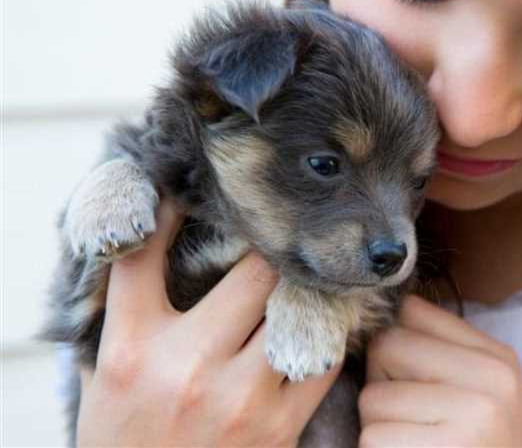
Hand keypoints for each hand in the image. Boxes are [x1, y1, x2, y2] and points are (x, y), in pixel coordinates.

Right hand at [76, 197, 341, 446]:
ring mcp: (238, 398)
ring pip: (296, 307)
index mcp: (130, 349)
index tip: (190, 193)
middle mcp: (185, 366)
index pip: (144, 257)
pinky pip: (322, 357)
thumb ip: (127, 313)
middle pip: (253, 271)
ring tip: (307, 272)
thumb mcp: (103, 375)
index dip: (169, 211)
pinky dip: (322, 335)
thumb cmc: (124, 438)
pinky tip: (315, 325)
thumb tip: (150, 238)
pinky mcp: (278, 426)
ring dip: (301, 288)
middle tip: (279, 234)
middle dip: (268, 249)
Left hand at [359, 294, 521, 446]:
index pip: (413, 313)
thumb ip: (445, 350)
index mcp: (497, 359)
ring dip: (379, 426)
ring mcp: (467, 420)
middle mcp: (488, 383)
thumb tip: (393, 311)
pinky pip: (372, 439)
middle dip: (384, 382)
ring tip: (416, 443)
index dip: (398, 342)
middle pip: (386, 348)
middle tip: (412, 416)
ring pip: (372, 399)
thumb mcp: (489, 391)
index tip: (409, 371)